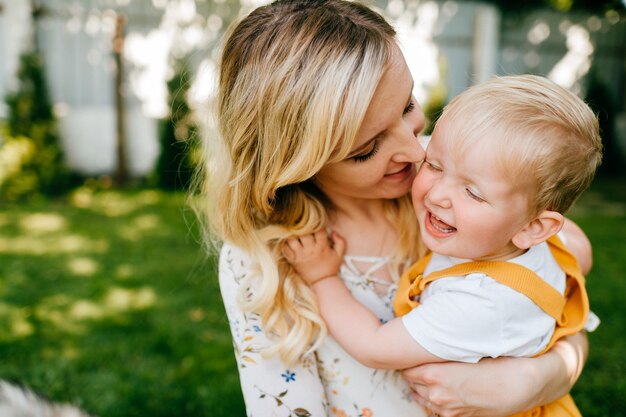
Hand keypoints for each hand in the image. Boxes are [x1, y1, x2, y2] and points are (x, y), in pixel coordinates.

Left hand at [282, 229, 345, 284]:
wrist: (322, 282)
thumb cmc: (331, 267)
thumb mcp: (339, 254)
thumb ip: (340, 241)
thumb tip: (333, 232)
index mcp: (322, 247)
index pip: (318, 230)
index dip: (317, 225)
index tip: (316, 224)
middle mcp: (310, 250)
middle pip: (303, 233)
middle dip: (303, 228)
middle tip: (303, 226)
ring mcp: (300, 255)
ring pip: (291, 240)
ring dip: (292, 235)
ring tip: (294, 232)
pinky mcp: (293, 261)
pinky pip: (285, 250)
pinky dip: (285, 244)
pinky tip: (289, 241)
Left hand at [402, 357, 538, 416]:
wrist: (522, 386)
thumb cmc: (497, 364)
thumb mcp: (464, 352)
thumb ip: (441, 354)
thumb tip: (428, 347)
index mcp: (434, 375)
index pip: (407, 369)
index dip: (409, 360)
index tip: (412, 354)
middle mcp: (436, 395)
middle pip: (411, 383)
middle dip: (415, 373)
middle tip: (422, 361)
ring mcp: (446, 409)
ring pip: (421, 397)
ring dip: (422, 387)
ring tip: (431, 375)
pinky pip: (436, 409)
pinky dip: (435, 399)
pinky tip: (444, 389)